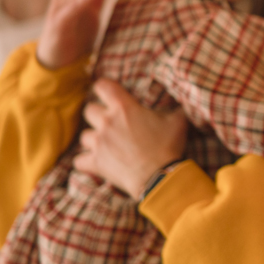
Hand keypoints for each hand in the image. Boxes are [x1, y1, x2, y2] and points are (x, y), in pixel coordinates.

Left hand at [75, 79, 186, 197]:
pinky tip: (96, 163)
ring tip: (106, 145)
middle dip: (97, 115)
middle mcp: (106, 122)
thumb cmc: (168, 146)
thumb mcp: (177, 121)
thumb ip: (175, 108)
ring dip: (93, 139)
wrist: (160, 176)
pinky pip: (79, 160)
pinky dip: (86, 162)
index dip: (103, 88)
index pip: (102, 86)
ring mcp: (98, 143)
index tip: (108, 92)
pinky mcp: (95, 163)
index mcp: (124, 107)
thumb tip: (183, 99)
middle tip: (110, 122)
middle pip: (89, 110)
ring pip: (84, 136)